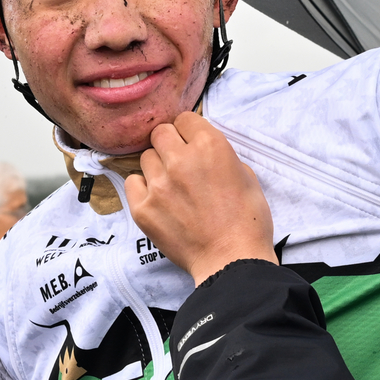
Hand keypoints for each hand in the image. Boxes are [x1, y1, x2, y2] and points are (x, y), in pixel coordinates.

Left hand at [125, 112, 275, 284]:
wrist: (231, 261)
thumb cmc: (247, 222)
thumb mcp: (246, 176)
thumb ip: (221, 156)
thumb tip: (202, 151)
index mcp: (211, 146)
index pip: (185, 118)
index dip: (188, 131)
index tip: (190, 143)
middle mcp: (181, 160)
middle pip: (160, 133)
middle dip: (169, 144)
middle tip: (178, 163)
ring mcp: (159, 184)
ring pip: (145, 158)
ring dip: (157, 167)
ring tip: (170, 186)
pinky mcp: (142, 208)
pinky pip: (132, 182)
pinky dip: (142, 188)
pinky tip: (157, 200)